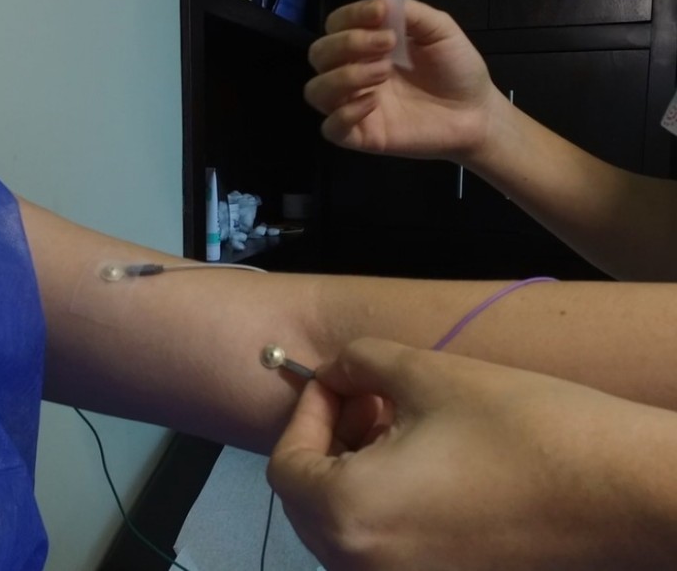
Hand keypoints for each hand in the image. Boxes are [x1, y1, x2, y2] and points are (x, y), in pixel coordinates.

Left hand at [267, 337, 674, 570]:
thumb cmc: (523, 429)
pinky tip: (426, 464)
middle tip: (368, 399)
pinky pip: (384, 548)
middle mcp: (363, 568)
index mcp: (348, 518)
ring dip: (355, 471)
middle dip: (329, 441)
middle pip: (310, 502)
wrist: (626, 493)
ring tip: (400, 424)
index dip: (307, 415)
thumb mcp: (426, 374)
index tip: (339, 383)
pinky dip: (385, 505)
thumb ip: (357, 363)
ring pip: (346, 526)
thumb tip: (332, 369)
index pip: (287, 468)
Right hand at [305, 0, 506, 163]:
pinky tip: (373, 104)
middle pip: (318, 54)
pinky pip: (330, 128)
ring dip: (344, 76)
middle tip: (387, 45)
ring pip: (315, 91)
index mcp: (367, 46)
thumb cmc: (457, 69)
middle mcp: (354, 73)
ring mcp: (354, 106)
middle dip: (347, 44)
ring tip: (383, 74)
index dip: (350, 15)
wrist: (477, 112)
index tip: (380, 12)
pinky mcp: (361, 137)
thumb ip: (410, 13)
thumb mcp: (440, 30)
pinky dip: (344, 114)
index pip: (335, 25)